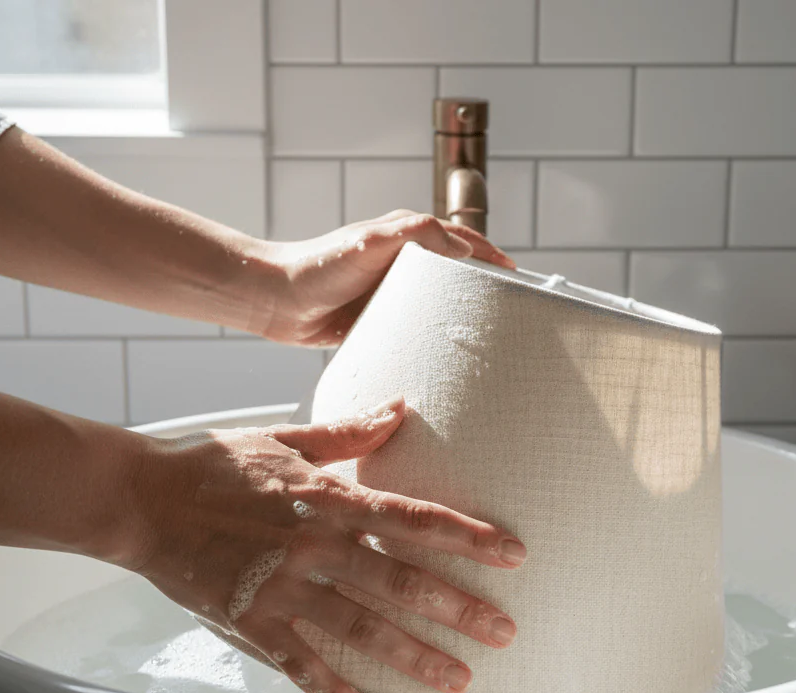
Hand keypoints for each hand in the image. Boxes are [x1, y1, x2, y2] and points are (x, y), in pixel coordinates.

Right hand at [118, 397, 526, 692]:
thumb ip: (347, 432)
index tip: (512, 553)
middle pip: (400, 581)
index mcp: (326, 499)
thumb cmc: (213, 464)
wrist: (141, 499)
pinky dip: (335, 692)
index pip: (412, 518)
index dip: (467, 536)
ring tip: (458, 679)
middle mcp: (313, 546)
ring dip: (414, 657)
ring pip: (362, 629)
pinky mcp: (251, 621)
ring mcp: (282, 588)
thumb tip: (401, 408)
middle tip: (504, 632)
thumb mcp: (285, 438)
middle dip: (458, 609)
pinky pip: (301, 665)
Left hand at [258, 210, 515, 345]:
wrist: (277, 301)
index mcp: (407, 235)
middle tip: (510, 311)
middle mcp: (402, 261)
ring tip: (484, 336)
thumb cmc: (317, 267)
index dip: (492, 256)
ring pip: (437, 302)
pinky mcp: (377, 318)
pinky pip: (414, 327)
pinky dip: (431, 337)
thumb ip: (416, 234)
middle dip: (483, 287)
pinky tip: (441, 357)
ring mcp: (390, 291)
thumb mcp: (372, 242)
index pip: (463, 241)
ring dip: (459, 314)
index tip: (518, 275)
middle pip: (456, 273)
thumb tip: (464, 247)